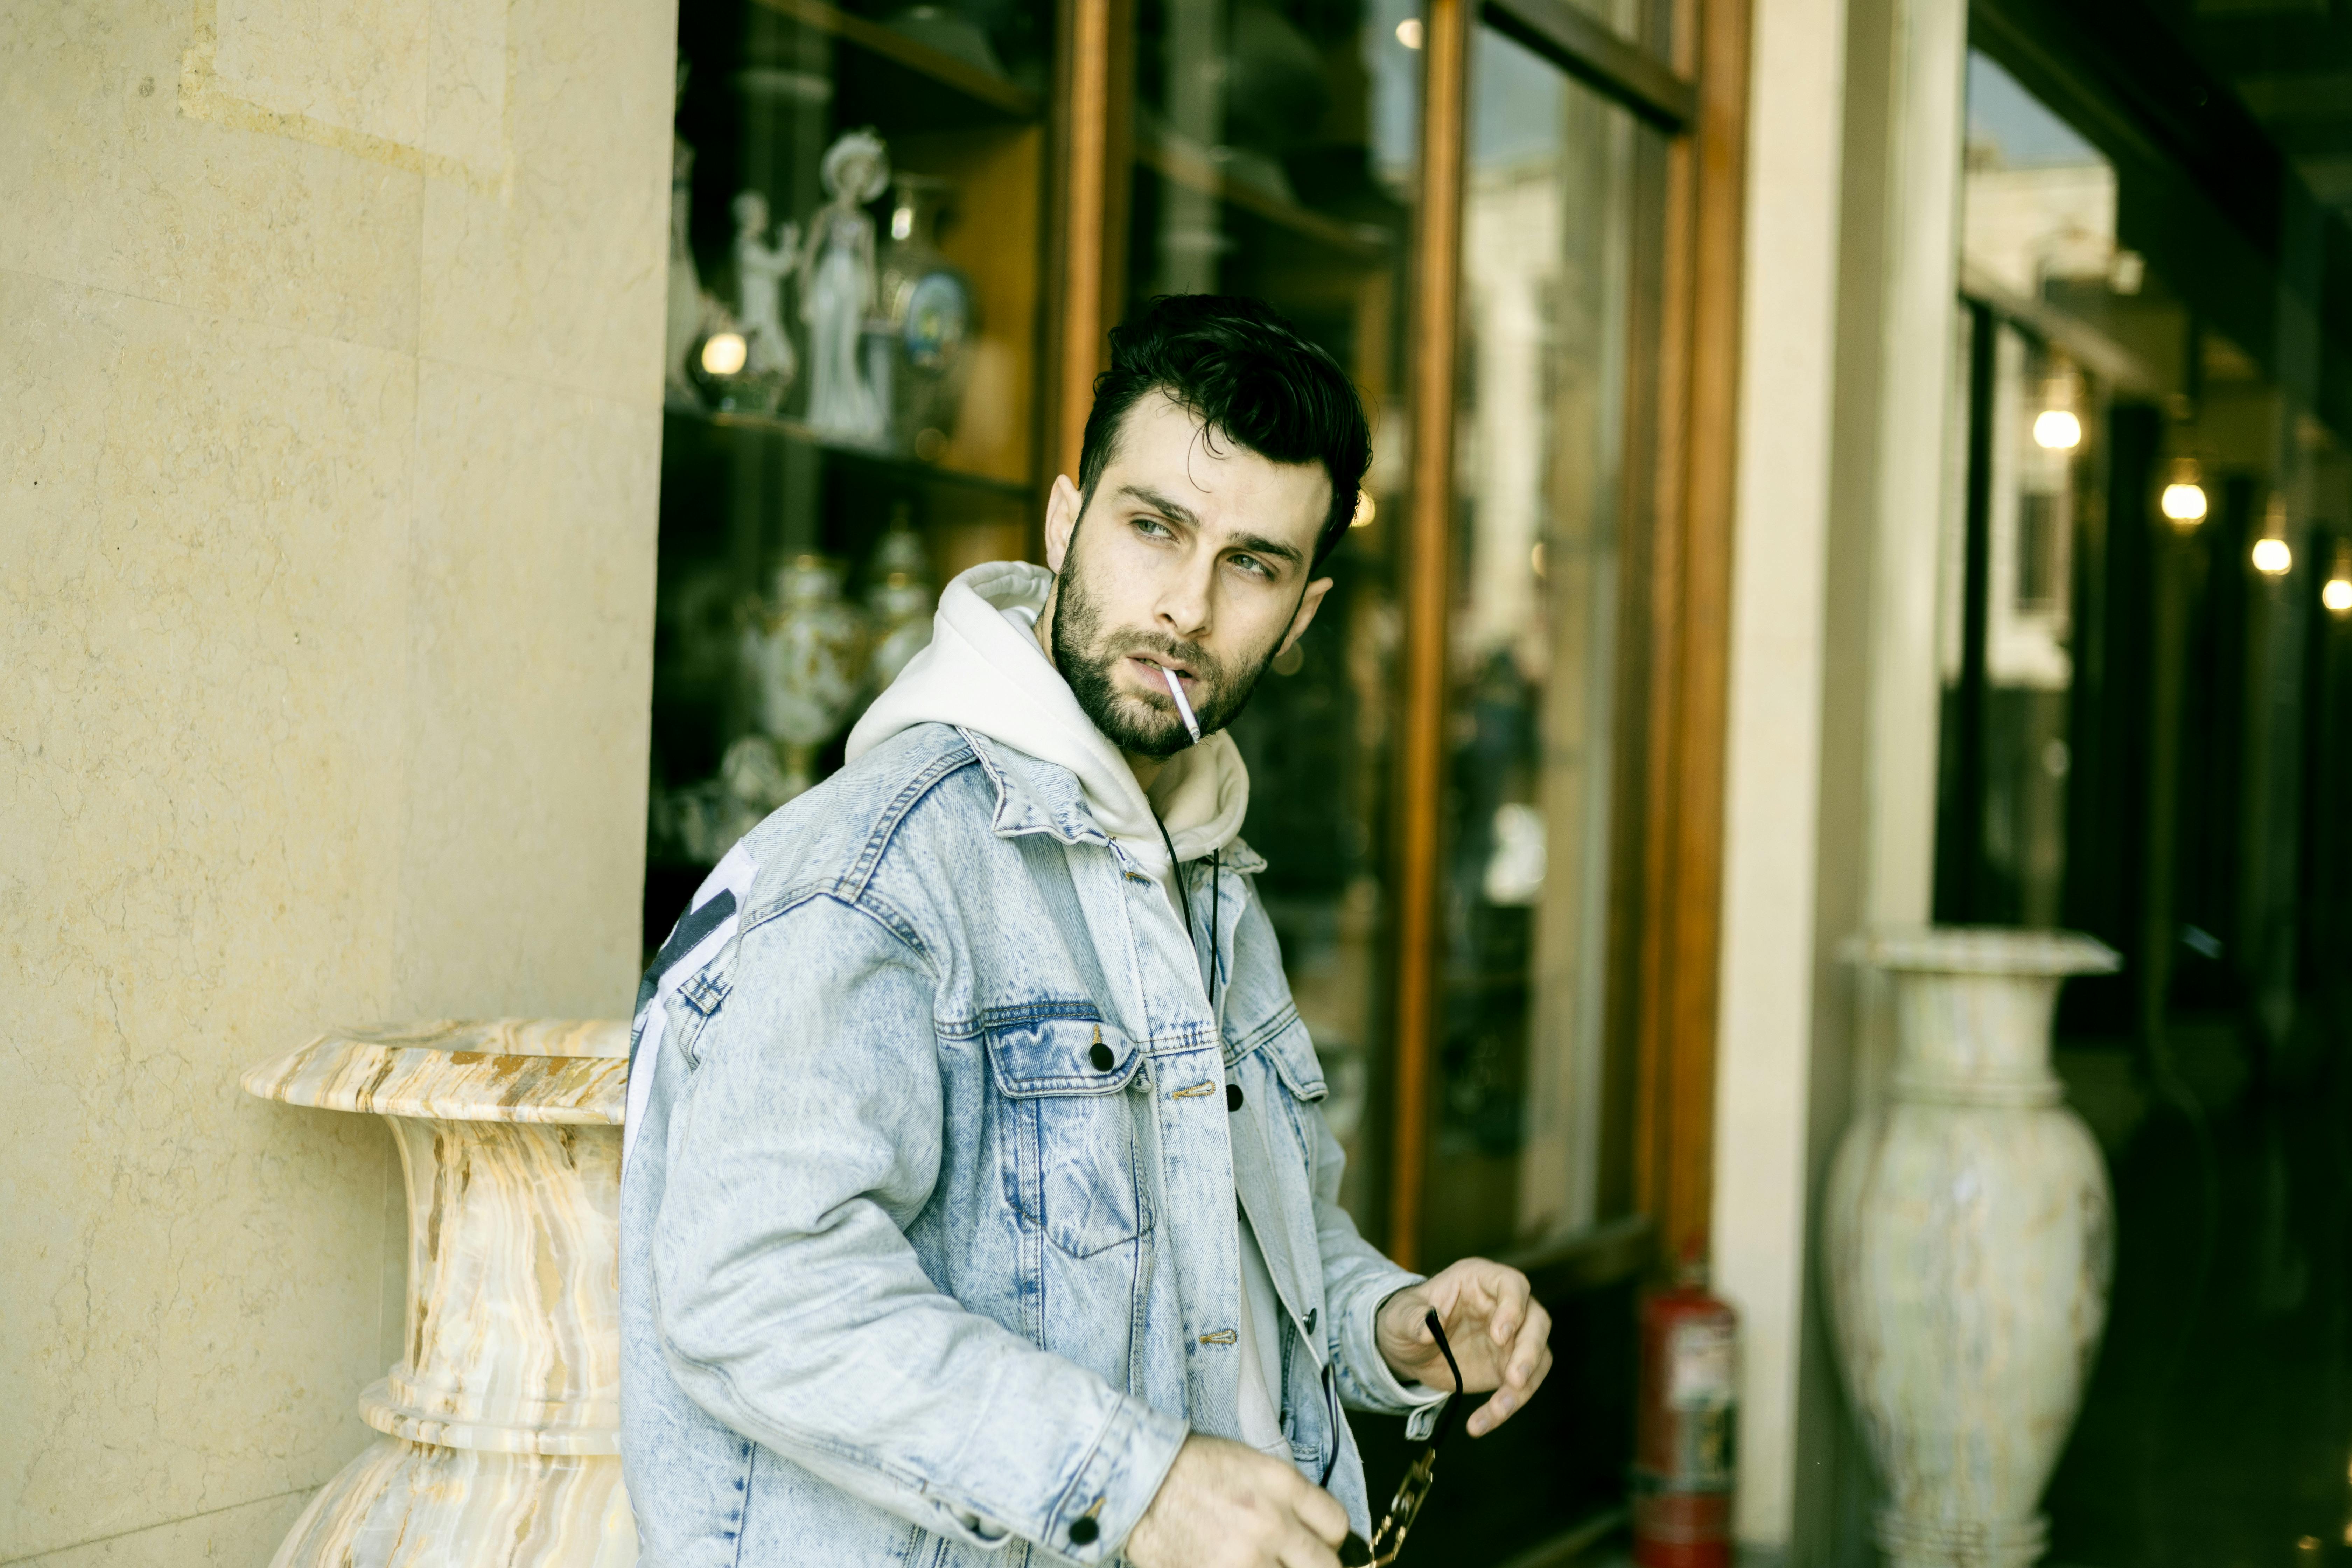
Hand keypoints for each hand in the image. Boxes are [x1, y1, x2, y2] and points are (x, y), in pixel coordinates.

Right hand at [1124, 1433, 1350, 1567]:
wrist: (1138, 1481)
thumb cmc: (1191, 1468)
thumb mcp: (1250, 1464)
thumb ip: (1286, 1497)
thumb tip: (1310, 1531)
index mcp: (1281, 1485)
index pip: (1337, 1524)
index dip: (1331, 1539)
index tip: (1318, 1543)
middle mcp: (1270, 1523)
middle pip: (1327, 1566)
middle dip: (1317, 1566)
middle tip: (1297, 1563)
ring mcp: (1245, 1558)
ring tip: (1260, 1561)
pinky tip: (1237, 1565)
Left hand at [1375, 1258, 1553, 1436]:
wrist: (1408, 1349)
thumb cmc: (1407, 1319)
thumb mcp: (1399, 1316)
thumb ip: (1412, 1319)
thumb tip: (1425, 1330)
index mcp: (1479, 1280)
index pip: (1511, 1284)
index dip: (1513, 1308)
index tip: (1499, 1336)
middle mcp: (1503, 1306)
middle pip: (1536, 1321)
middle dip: (1530, 1350)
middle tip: (1514, 1378)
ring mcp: (1511, 1338)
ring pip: (1538, 1357)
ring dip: (1524, 1386)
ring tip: (1498, 1410)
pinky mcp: (1507, 1367)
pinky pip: (1520, 1387)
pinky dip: (1505, 1407)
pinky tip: (1480, 1423)